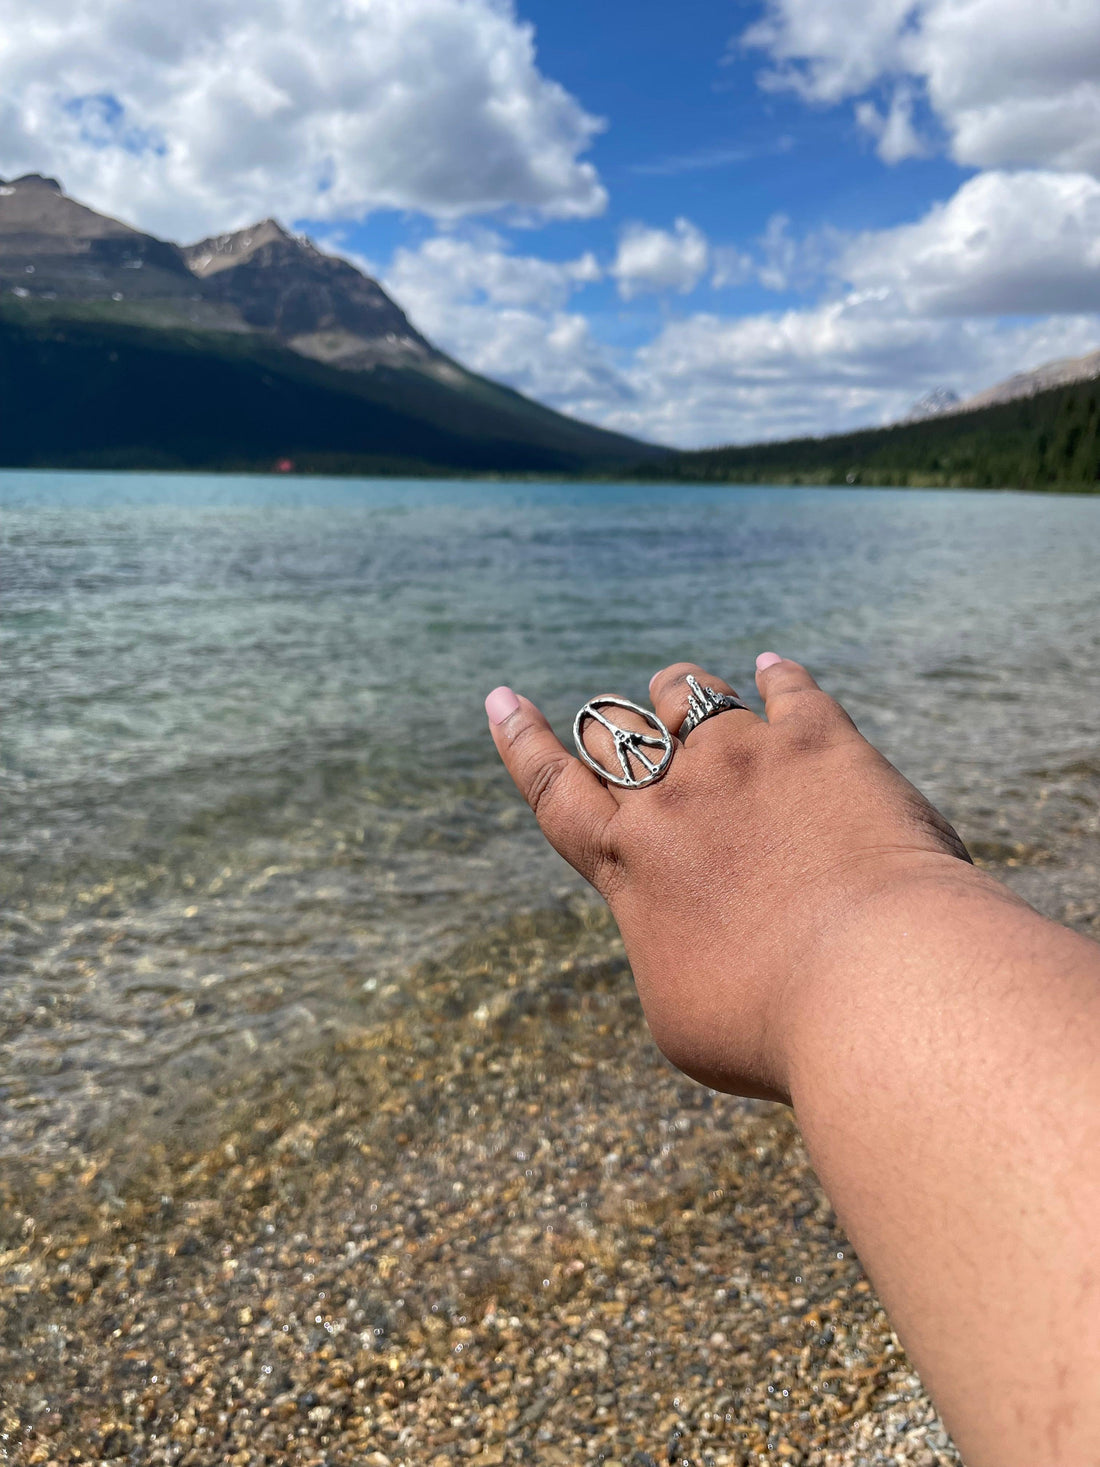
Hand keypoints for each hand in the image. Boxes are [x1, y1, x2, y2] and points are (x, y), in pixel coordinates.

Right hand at [486, 654, 973, 1102]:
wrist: (871, 985)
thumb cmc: (769, 1024)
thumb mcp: (683, 1017)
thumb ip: (665, 953)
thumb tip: (682, 931)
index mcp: (627, 862)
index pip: (554, 789)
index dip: (522, 742)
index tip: (503, 698)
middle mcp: (675, 796)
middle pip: (617, 735)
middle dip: (614, 732)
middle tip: (627, 736)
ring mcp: (746, 758)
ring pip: (688, 695)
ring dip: (676, 693)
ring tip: (682, 692)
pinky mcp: (821, 743)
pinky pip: (789, 689)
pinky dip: (777, 676)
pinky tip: (774, 669)